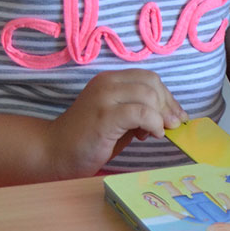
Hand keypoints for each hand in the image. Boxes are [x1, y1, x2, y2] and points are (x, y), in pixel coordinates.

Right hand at [47, 69, 185, 178]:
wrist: (53, 152)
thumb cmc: (87, 139)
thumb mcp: (117, 120)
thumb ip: (139, 113)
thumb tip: (169, 117)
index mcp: (110, 80)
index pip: (149, 78)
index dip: (167, 97)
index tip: (175, 116)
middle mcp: (107, 83)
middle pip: (152, 83)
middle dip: (168, 105)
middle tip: (171, 126)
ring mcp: (104, 97)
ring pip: (149, 95)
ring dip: (161, 116)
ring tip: (157, 132)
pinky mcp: (104, 116)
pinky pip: (140, 112)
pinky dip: (152, 124)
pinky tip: (149, 135)